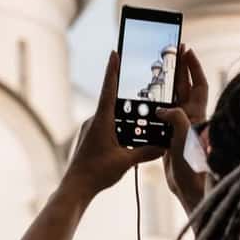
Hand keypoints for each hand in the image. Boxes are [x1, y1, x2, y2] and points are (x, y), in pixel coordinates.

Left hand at [62, 51, 161, 201]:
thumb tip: (163, 147)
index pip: (109, 89)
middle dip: (130, 106)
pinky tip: (127, 144)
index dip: (113, 70)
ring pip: (113, 119)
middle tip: (145, 102)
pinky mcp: (90, 138)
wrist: (75, 188)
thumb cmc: (96, 173)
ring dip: (125, 123)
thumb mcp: (126, 162)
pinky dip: (120, 132)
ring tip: (138, 132)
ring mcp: (91, 129)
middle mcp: (94, 121)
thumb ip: (146, 152)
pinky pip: (108, 129)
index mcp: (101, 120)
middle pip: (115, 105)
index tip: (115, 52)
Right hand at [156, 46, 208, 215]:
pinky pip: (162, 117)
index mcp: (196, 115)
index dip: (194, 66)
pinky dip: (154, 107)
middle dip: (178, 69)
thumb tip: (163, 110)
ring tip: (155, 71)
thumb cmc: (192, 165)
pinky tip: (145, 101)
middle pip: (184, 88)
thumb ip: (176, 119)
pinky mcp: (169, 138)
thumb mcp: (184, 137)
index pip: (198, 84)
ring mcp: (179, 127)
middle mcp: (189, 118)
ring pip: (172, 100)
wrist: (189, 188)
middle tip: (170, 51)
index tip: (187, 50)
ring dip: (165, 87)